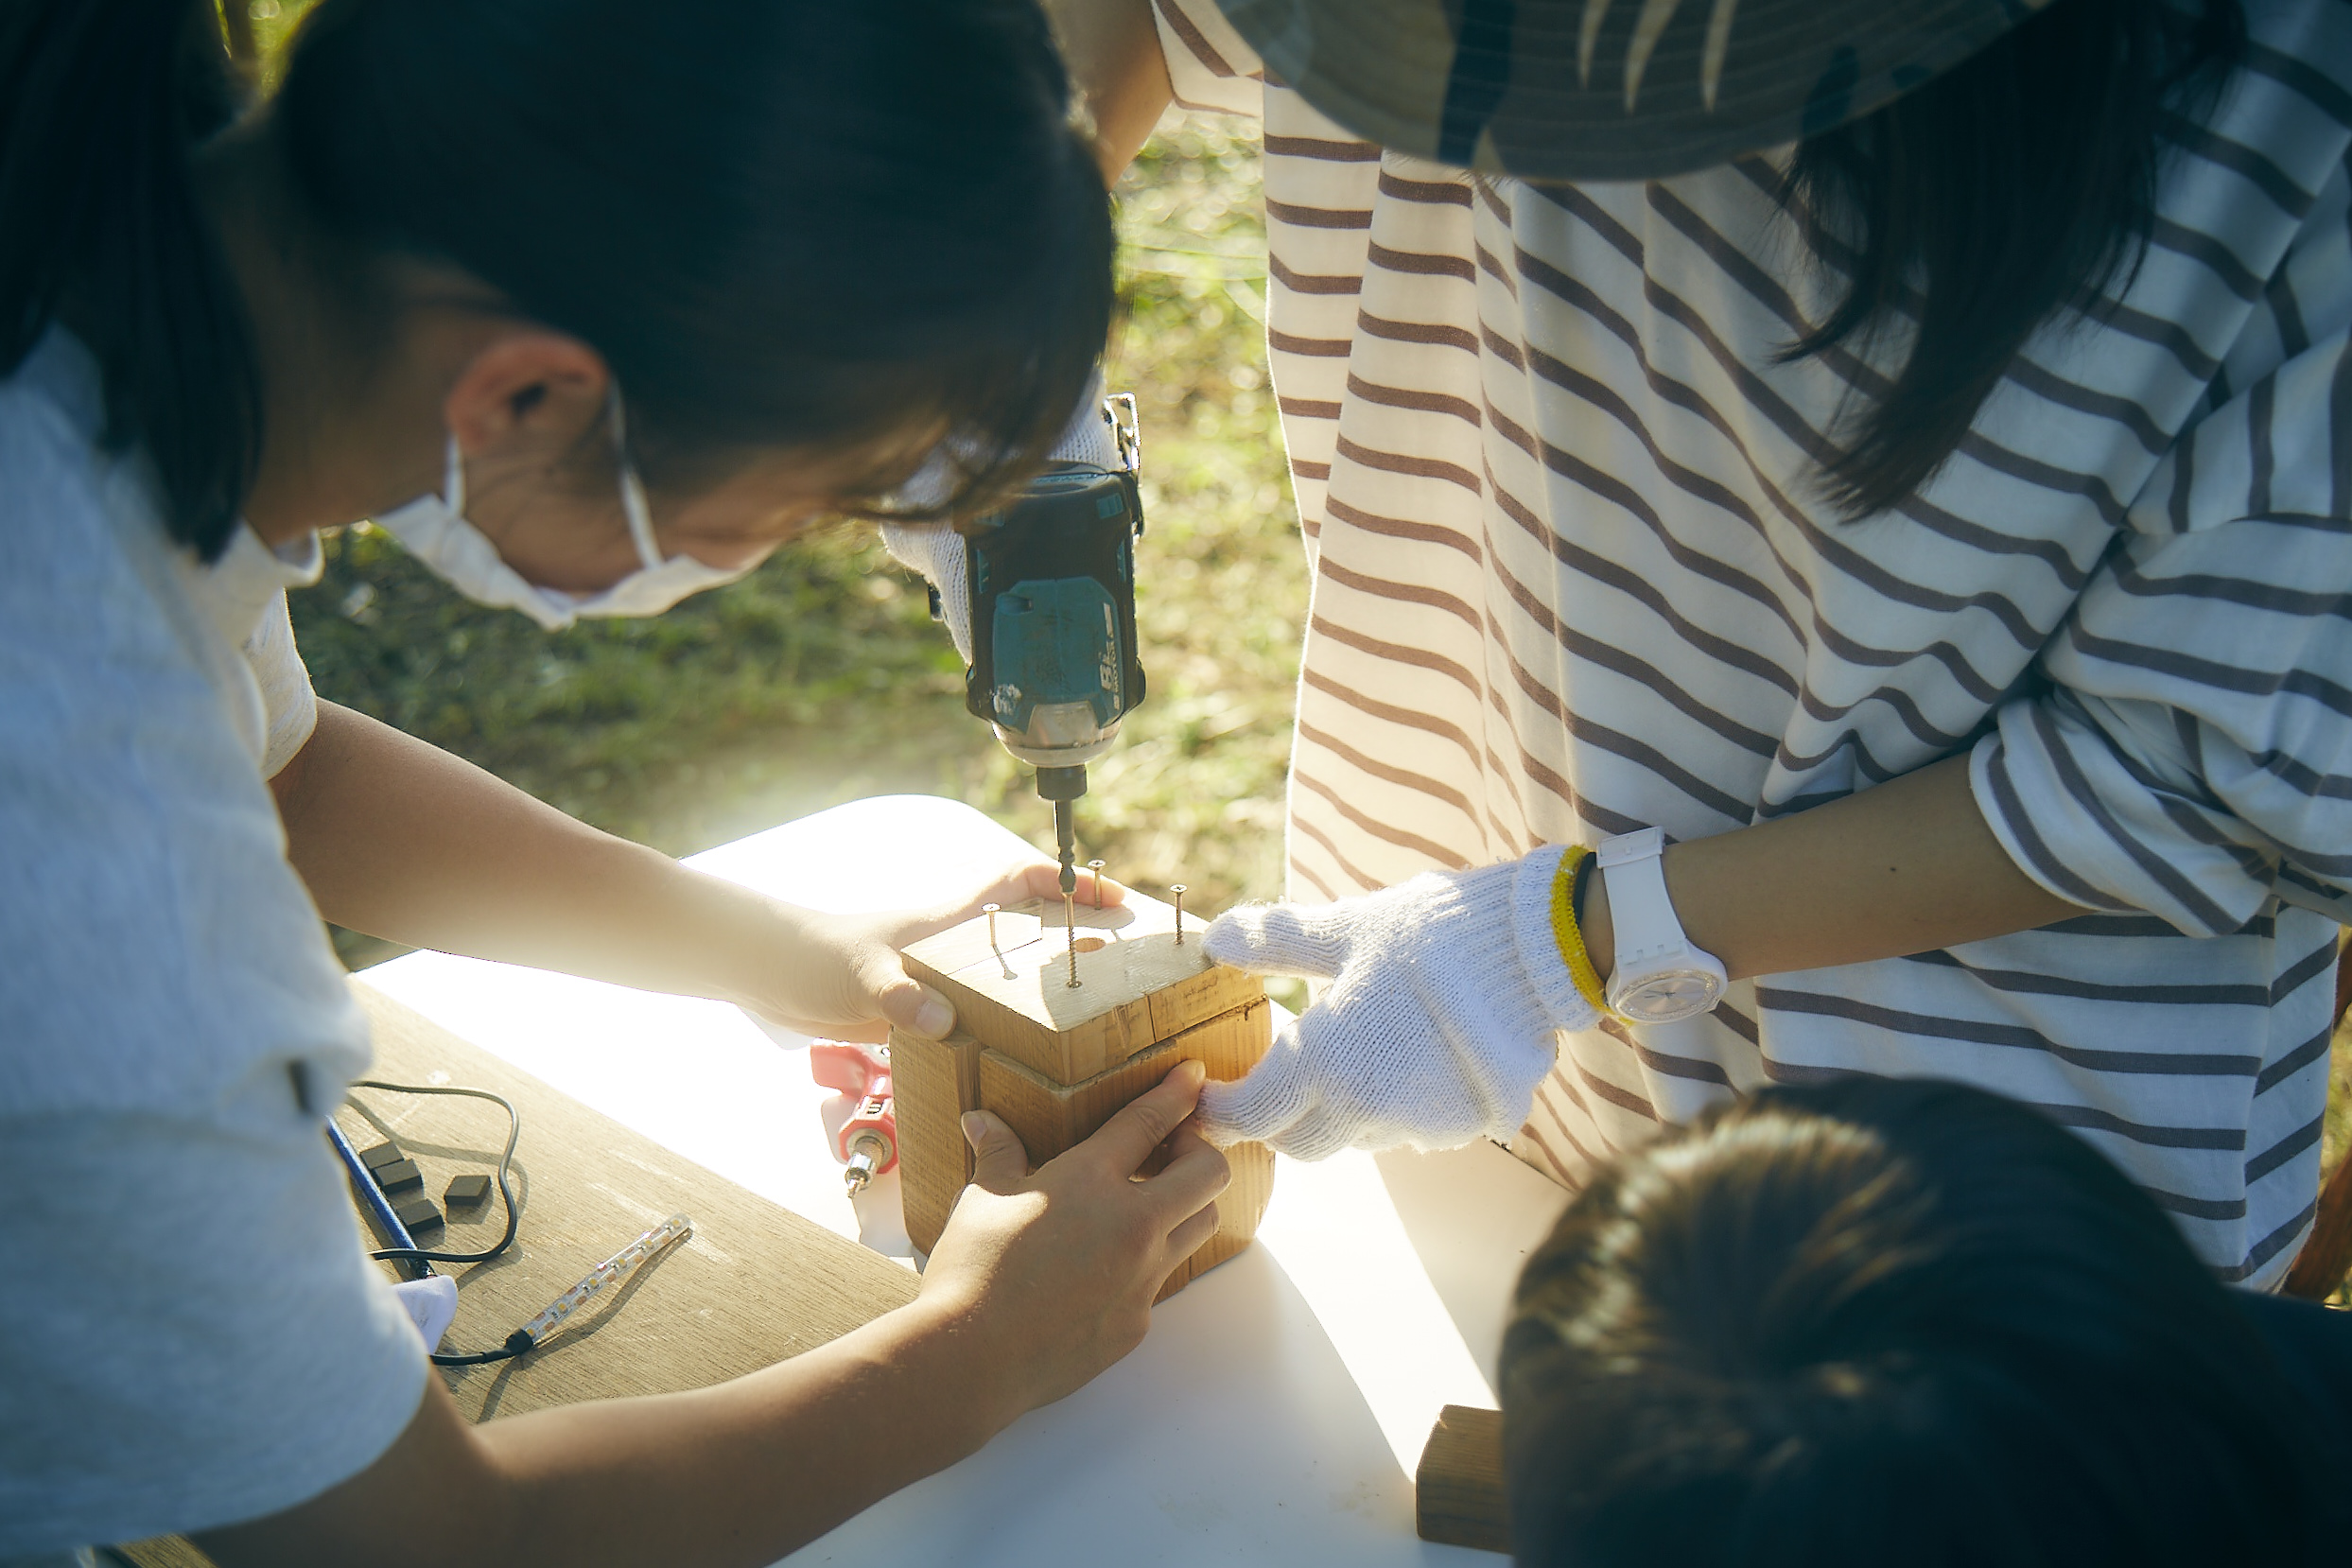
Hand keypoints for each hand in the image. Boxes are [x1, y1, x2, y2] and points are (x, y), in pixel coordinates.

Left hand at [736, 860, 1126, 1043]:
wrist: (770, 974)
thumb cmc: (816, 958)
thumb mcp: (861, 975)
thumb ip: (901, 996)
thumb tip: (941, 1021)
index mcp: (949, 919)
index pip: (1019, 881)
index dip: (1067, 881)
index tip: (1114, 896)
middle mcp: (955, 943)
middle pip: (1031, 927)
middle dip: (1079, 936)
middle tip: (1129, 962)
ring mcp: (942, 975)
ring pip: (1012, 972)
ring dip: (1050, 985)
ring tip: (1096, 1015)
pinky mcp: (925, 1006)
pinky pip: (984, 1012)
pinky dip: (1010, 1027)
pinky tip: (1028, 1059)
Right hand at [918, 1059, 1228, 1419]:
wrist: (972, 1359)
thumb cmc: (973, 1270)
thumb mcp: (982, 1199)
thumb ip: (998, 1154)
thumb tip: (981, 1120)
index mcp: (1090, 1181)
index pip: (1150, 1122)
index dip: (1177, 1093)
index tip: (1194, 1076)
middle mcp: (1132, 1226)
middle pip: (1209, 1173)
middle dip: (1199, 1151)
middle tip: (1170, 1151)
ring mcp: (1142, 1279)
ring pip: (1199, 1227)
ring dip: (1185, 1207)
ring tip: (1147, 1204)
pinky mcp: (1137, 1322)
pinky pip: (1161, 1282)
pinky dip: (1146, 1265)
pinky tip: (1106, 1268)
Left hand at [1195, 845, 1596, 1158]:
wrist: (1533, 954)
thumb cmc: (1431, 934)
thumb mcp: (1346, 928)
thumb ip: (1277, 941)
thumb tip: (1216, 937)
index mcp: (1326, 1060)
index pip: (1252, 1116)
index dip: (1219, 1115)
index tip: (1206, 1101)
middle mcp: (1365, 1107)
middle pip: (1298, 1143)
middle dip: (1275, 1122)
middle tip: (1267, 1085)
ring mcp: (1415, 1124)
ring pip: (1351, 1137)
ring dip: (1335, 1113)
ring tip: (1345, 1058)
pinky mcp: (1457, 1127)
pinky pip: (1403, 1130)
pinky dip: (1389, 1107)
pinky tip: (1402, 1062)